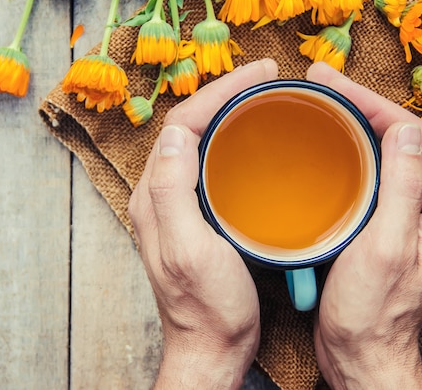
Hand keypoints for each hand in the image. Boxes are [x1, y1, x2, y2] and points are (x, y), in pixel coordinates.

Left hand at [129, 59, 278, 388]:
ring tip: (262, 98)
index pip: (182, 124)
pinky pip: (210, 165)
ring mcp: (179, 205)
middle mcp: (161, 195)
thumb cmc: (206, 308)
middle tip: (265, 78)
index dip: (219, 92)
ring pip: (199, 142)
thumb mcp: (190, 250)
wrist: (212, 346)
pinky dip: (232, 143)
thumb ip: (173, 191)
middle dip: (225, 94)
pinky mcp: (198, 217)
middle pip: (189, 126)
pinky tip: (255, 144)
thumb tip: (176, 132)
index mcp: (156, 196)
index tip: (259, 75)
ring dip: (228, 113)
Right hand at [306, 62, 421, 388]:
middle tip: (318, 85)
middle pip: (393, 139)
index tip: (334, 85)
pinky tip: (316, 155)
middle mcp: (416, 207)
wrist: (360, 354)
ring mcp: (392, 218)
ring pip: (374, 156)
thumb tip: (404, 131)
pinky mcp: (368, 229)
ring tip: (315, 107)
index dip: (373, 103)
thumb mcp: (389, 247)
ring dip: (347, 127)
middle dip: (357, 106)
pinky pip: (359, 180)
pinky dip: (338, 157)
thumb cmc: (372, 311)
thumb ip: (402, 189)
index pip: (409, 134)